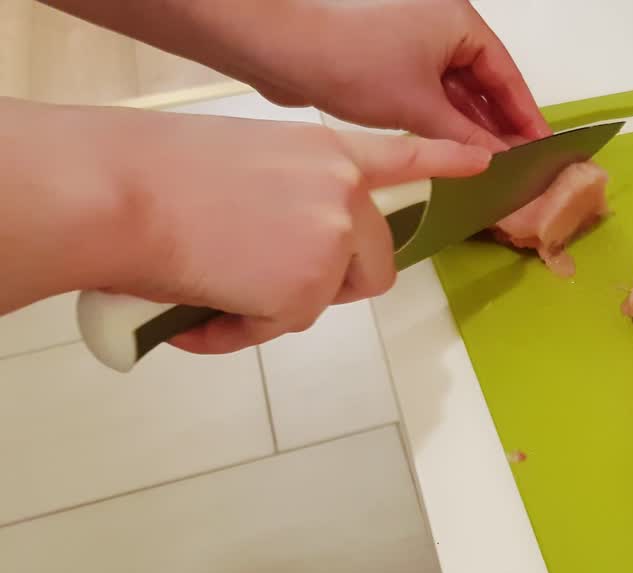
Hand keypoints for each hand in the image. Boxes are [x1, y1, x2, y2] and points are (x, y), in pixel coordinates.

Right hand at [90, 108, 489, 354]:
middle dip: (332, 282)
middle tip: (272, 285)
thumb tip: (284, 242)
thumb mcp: (245, 159)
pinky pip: (281, 327)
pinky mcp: (307, 291)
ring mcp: (331, 242)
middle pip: (373, 261)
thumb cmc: (154, 172)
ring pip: (323, 299)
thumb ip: (289, 192)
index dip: (444, 162)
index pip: (403, 155)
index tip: (482, 162)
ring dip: (276, 305)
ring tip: (214, 289)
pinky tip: (198, 315)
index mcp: (326, 152)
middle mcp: (343, 194)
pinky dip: (239, 329)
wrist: (119, 195)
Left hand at [251, 0, 551, 150]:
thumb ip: (466, 137)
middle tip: (519, 165)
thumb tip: (498, 161)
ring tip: (489, 165)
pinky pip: (426, 91)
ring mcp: (411, 40)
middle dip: (499, 124)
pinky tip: (450, 150)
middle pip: (483, 81)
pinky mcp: (384, 58)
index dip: (526, 115)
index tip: (543, 148)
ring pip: (453, 89)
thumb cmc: (350, 59)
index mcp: (458, 22)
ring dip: (469, 125)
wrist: (277, 44)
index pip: (507, 74)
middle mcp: (439, 25)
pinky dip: (440, 119)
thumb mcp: (420, 107)